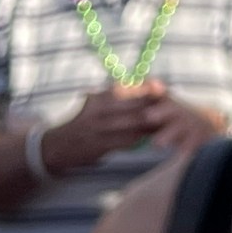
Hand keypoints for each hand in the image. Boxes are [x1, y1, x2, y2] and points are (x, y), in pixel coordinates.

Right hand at [34, 86, 181, 174]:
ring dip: (153, 124)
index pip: (131, 89)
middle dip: (155, 107)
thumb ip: (116, 95)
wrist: (58, 145)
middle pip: (136, 106)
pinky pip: (128, 141)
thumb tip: (144, 87)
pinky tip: (152, 139)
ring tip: (168, 124)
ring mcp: (101, 128)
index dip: (149, 88)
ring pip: (135, 124)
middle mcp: (101, 109)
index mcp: (101, 96)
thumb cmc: (83, 122)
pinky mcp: (101, 145)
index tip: (163, 88)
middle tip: (173, 108)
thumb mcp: (95, 102)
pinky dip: (142, 139)